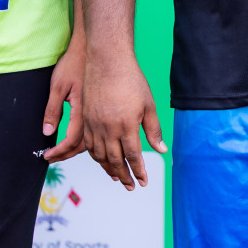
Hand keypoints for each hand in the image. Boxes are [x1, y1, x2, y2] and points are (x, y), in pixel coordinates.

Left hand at [42, 41, 86, 161]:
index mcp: (83, 111)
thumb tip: (47, 132)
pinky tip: (80, 143)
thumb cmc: (72, 64)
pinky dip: (86, 141)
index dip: (59, 151)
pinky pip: (94, 130)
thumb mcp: (57, 86)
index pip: (71, 140)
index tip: (47, 156)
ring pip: (92, 139)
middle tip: (52, 159)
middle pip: (83, 145)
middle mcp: (93, 114)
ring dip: (78, 150)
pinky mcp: (98, 107)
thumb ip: (52, 110)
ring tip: (65, 155)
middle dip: (67, 155)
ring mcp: (97, 111)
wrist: (90, 48)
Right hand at [80, 56, 166, 189]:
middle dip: (125, 176)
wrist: (107, 61)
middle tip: (131, 186)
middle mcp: (108, 128)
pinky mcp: (85, 119)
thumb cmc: (132, 80)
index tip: (143, 182)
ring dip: (109, 169)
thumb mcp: (148, 104)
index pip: (133, 156)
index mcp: (127, 125)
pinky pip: (88, 145)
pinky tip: (102, 160)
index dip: (139, 171)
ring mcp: (94, 124)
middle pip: (115, 160)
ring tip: (118, 177)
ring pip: (100, 156)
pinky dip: (96, 157)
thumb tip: (161, 150)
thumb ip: (153, 130)